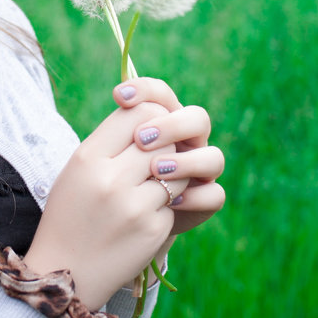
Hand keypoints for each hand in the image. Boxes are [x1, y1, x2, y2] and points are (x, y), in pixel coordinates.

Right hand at [23, 94, 176, 309]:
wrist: (65, 275)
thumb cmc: (71, 214)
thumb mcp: (78, 169)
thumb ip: (111, 140)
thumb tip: (152, 110)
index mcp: (88, 157)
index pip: (139, 112)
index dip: (151, 118)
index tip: (147, 132)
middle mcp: (110, 179)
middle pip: (162, 139)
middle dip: (163, 148)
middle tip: (150, 162)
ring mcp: (133, 206)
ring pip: (176, 169)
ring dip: (170, 176)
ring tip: (148, 188)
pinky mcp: (152, 229)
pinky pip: (174, 201)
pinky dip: (164, 206)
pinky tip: (142, 218)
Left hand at [114, 77, 225, 237]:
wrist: (111, 228)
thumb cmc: (105, 187)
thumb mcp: (102, 158)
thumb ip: (114, 130)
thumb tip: (120, 100)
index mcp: (161, 121)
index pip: (161, 95)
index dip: (144, 90)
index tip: (118, 97)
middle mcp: (186, 141)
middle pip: (197, 118)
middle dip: (171, 125)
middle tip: (141, 139)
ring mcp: (199, 171)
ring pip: (213, 157)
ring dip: (186, 161)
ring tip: (156, 170)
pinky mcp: (205, 201)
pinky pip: (214, 195)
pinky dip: (195, 197)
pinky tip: (171, 202)